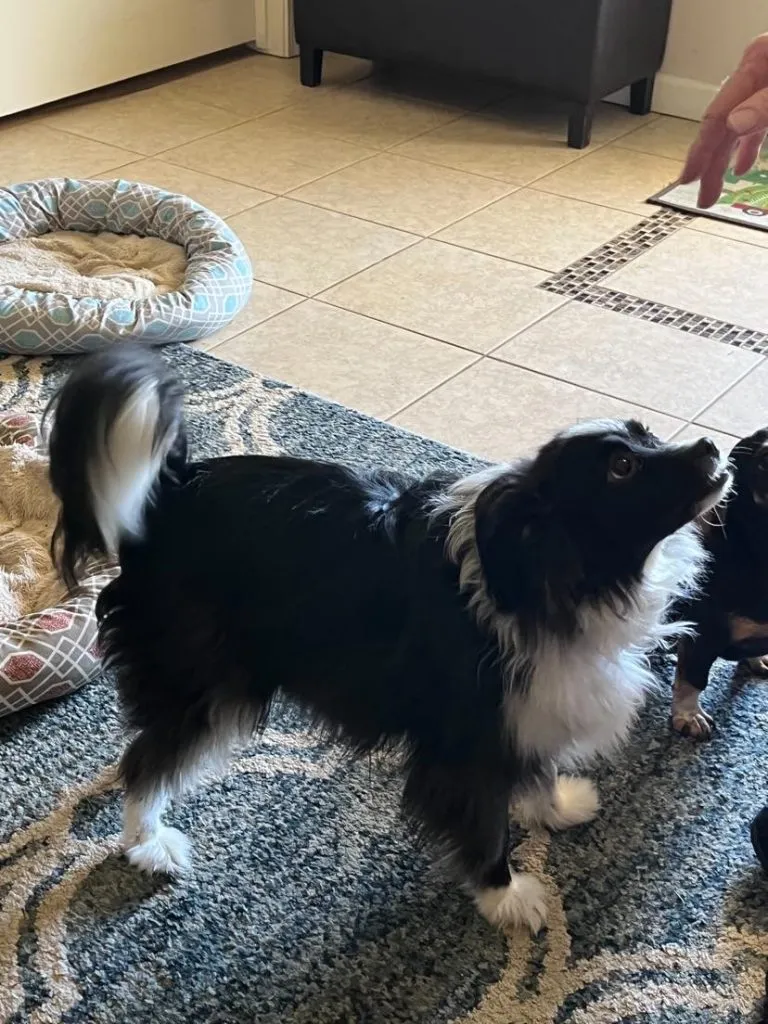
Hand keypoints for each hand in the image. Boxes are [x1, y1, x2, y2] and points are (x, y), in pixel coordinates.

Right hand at [680, 33, 767, 206]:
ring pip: (739, 127)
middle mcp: (759, 71)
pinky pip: (757, 124)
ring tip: (715, 189)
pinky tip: (742, 166)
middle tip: (704, 196)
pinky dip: (748, 147)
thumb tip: (737, 123)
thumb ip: (766, 104)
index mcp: (758, 61)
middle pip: (726, 123)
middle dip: (712, 162)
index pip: (718, 113)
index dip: (701, 149)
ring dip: (726, 160)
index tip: (690, 177)